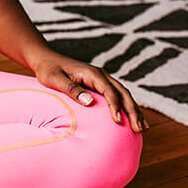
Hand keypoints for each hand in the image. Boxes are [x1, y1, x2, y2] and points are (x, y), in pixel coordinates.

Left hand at [32, 51, 147, 132]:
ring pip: (124, 94)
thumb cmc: (48, 69)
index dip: (115, 106)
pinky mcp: (100, 83)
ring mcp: (102, 78)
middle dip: (133, 111)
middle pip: (123, 93)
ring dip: (134, 110)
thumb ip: (72, 89)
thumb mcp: (55, 79)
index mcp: (92, 73)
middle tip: (139, 129)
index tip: (118, 122)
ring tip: (142, 128)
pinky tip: (132, 119)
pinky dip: (127, 107)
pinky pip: (118, 95)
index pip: (109, 91)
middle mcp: (101, 74)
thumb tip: (90, 102)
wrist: (45, 58)